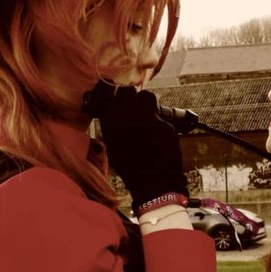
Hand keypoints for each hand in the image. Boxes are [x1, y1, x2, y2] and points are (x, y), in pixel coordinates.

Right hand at [82, 83, 187, 208]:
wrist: (153, 181)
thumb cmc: (130, 168)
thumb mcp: (112, 146)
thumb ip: (111, 126)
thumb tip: (112, 113)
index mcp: (111, 122)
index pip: (106, 96)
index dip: (110, 96)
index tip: (113, 99)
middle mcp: (128, 116)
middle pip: (128, 91)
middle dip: (128, 96)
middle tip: (130, 104)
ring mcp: (148, 117)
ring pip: (146, 95)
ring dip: (144, 101)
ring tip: (144, 111)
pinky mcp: (164, 122)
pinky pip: (159, 112)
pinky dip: (156, 117)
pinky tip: (155, 127)